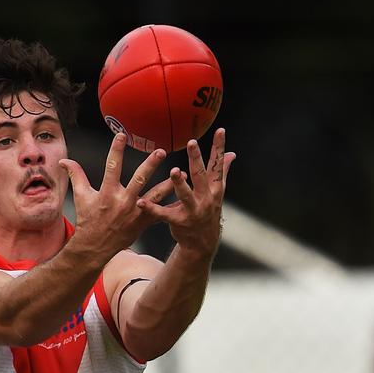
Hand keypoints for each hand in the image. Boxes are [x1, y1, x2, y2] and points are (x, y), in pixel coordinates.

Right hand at [59, 133, 173, 253]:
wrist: (95, 247)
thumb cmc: (88, 220)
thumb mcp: (81, 197)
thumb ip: (76, 175)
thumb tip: (64, 161)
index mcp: (107, 193)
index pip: (112, 166)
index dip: (116, 149)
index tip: (122, 135)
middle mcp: (123, 201)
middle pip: (139, 179)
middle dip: (150, 164)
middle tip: (161, 151)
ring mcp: (135, 213)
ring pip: (155, 196)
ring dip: (168, 184)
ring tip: (181, 174)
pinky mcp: (143, 222)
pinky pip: (160, 212)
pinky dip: (172, 206)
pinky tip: (184, 197)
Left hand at [137, 128, 235, 259]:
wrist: (203, 242)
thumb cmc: (208, 210)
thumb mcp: (217, 192)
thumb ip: (223, 171)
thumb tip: (232, 153)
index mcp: (214, 188)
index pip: (217, 165)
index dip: (219, 148)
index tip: (220, 130)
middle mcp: (206, 198)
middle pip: (201, 176)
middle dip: (197, 159)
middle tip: (192, 142)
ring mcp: (193, 210)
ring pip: (186, 195)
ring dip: (180, 183)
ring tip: (173, 171)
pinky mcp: (178, 221)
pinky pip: (163, 214)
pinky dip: (152, 208)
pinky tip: (141, 201)